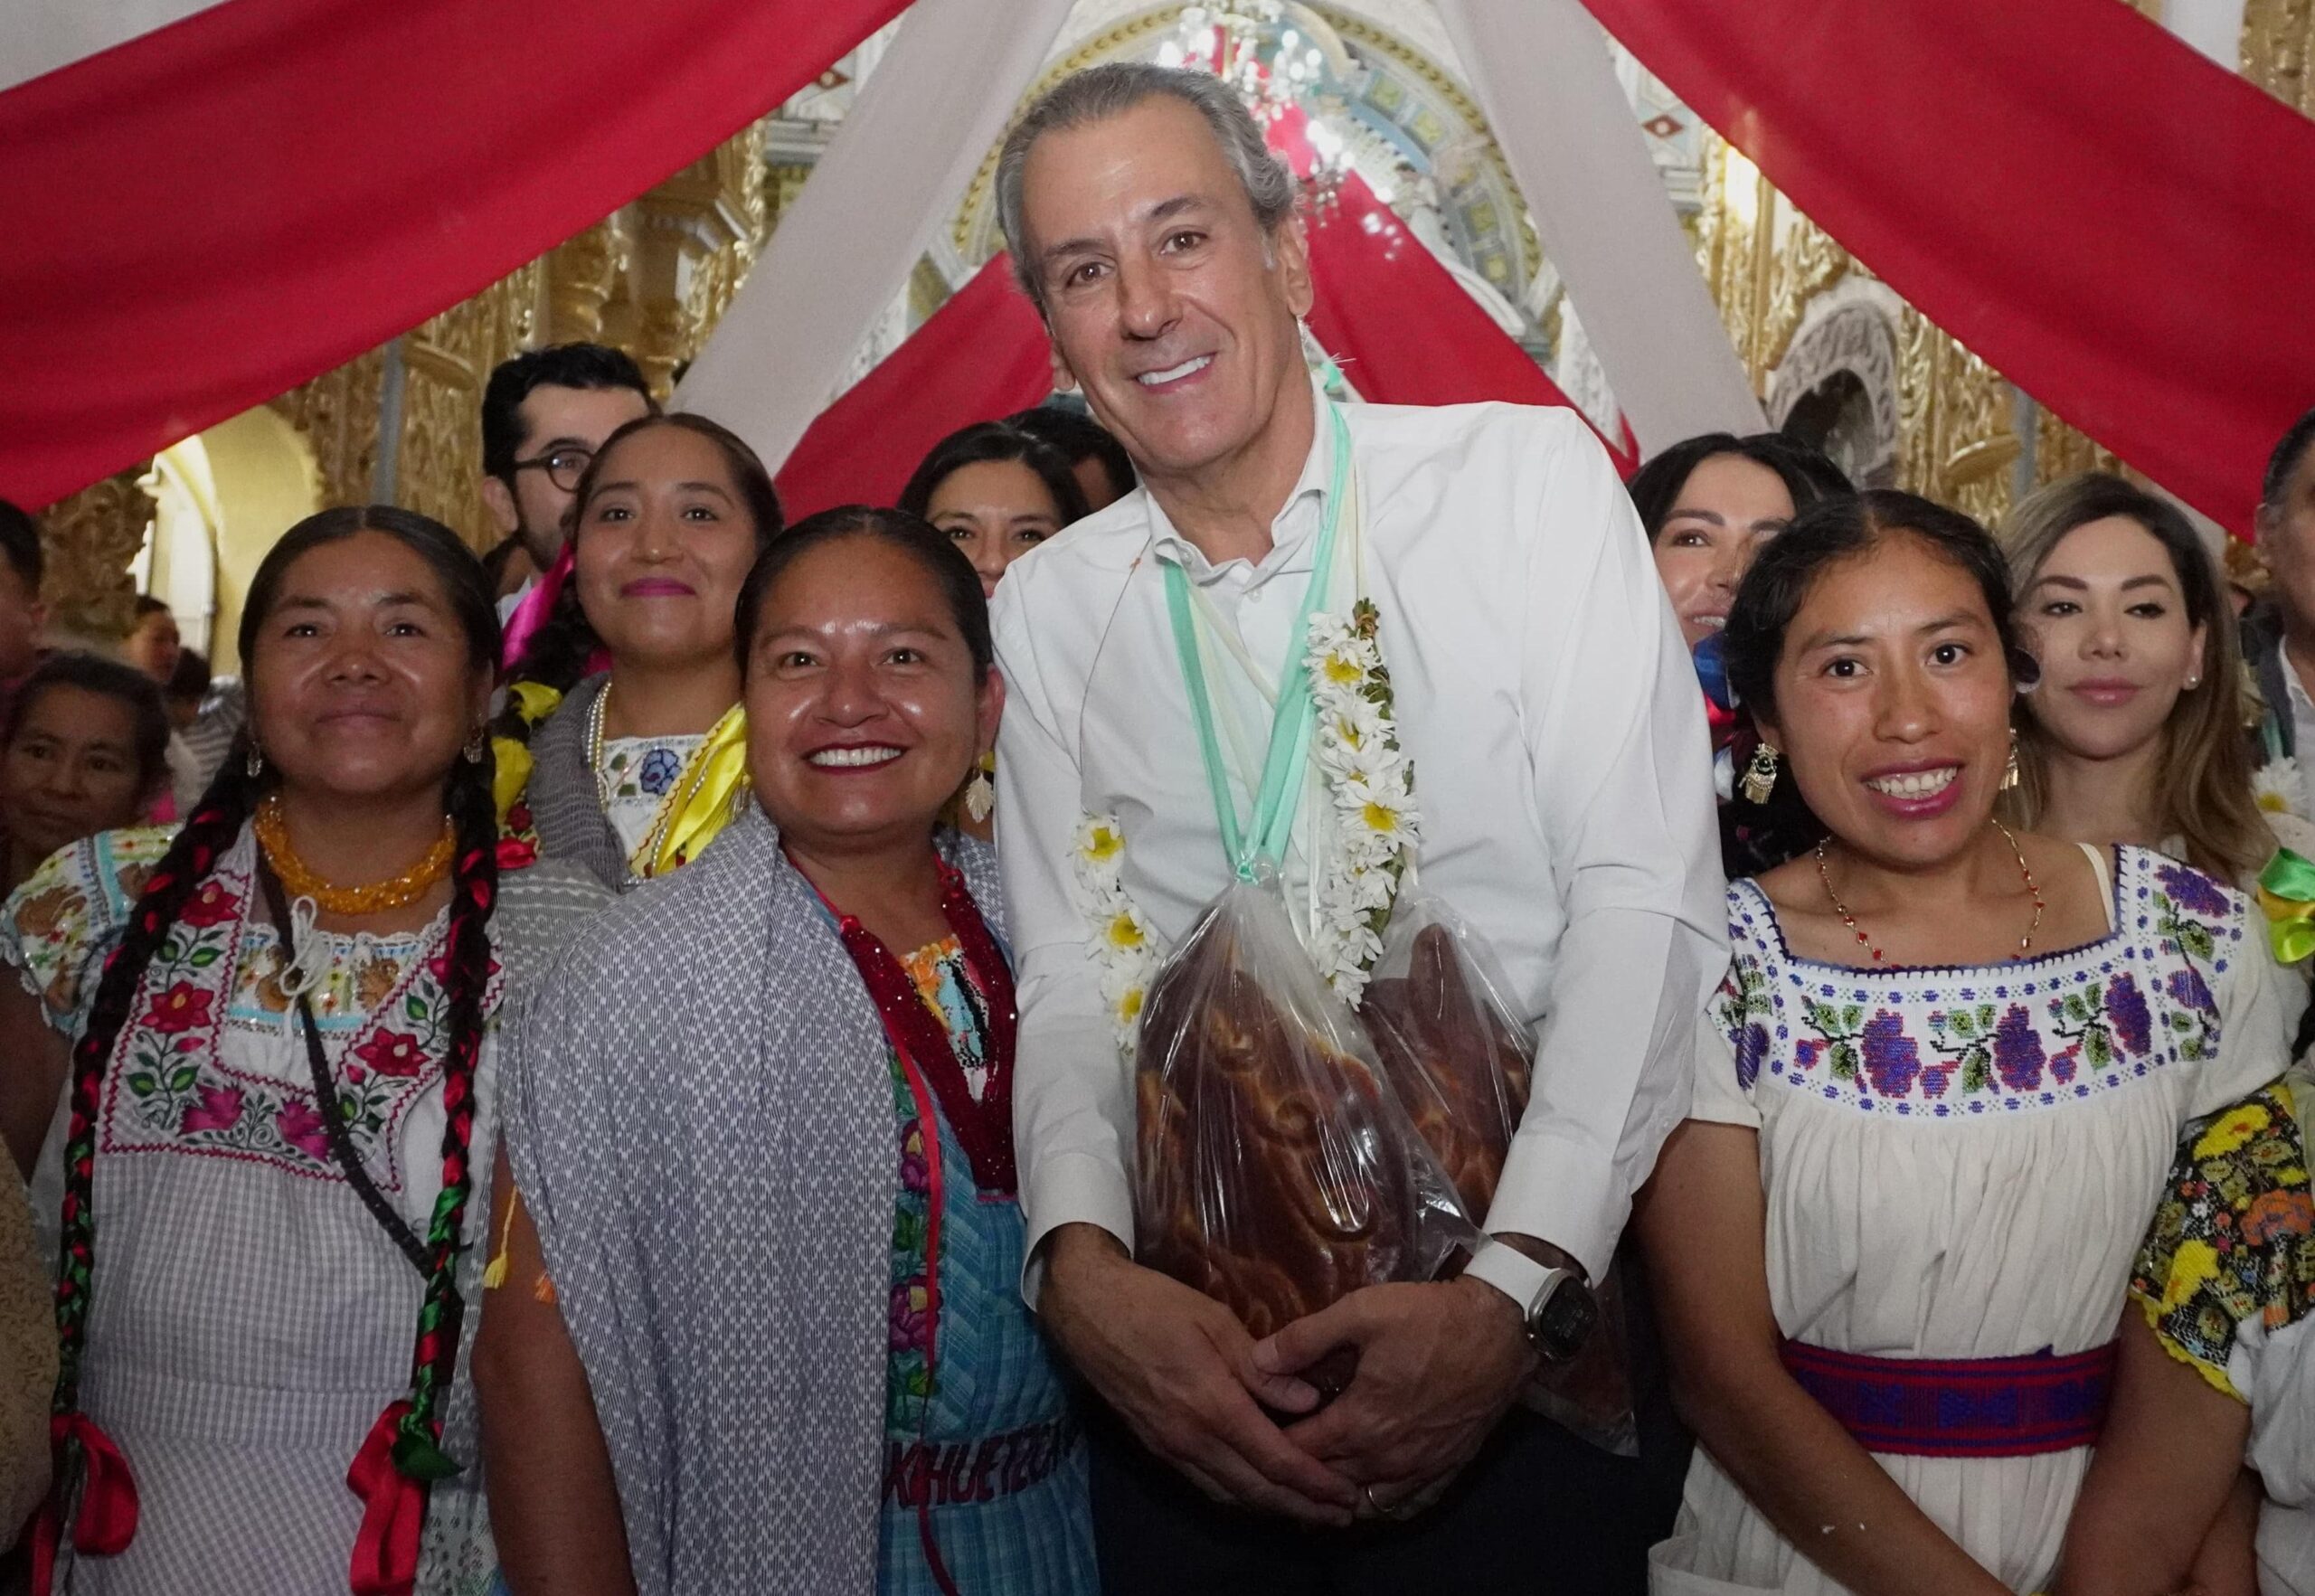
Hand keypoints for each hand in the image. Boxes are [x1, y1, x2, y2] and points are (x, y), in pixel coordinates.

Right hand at [1037, 1225, 1361, 1524]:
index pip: (1274, 1460)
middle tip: (1342, 1516)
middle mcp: (1191, 1438)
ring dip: (1272, 1507)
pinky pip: (1206, 1484)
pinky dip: (1239, 1495)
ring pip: (1230, 1494)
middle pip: (1256, 1490)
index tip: (1347, 1494)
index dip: (1314, 1483)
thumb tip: (1308, 1404)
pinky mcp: (1157, 1446)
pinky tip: (1258, 1491)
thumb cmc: (1156, 1304)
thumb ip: (1261, 1370)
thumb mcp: (1215, 1321)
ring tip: (1309, 1510)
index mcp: (1212, 1405)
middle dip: (1302, 1507)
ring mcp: (1171, 1447)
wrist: (1088, 1311)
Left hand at [1254, 1276, 1531, 1512]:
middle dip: (1297, 1470)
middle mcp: (1385, 1459)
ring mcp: (1418, 1470)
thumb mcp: (1361, 1312)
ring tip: (1313, 1471)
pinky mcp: (1445, 1468)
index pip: (1296, 1452)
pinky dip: (1374, 1499)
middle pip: (1325, 1481)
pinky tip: (1362, 1485)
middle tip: (1274, 1449)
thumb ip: (1304, 1339)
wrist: (1502, 1331)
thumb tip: (1254, 1361)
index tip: (1252, 1429)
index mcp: (1359, 1424)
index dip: (1269, 1443)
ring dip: (1334, 1490)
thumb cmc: (1430, 1319)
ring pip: (1361, 1499)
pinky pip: (1400, 1503)